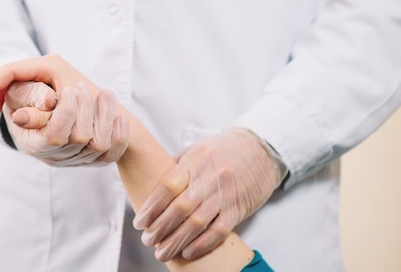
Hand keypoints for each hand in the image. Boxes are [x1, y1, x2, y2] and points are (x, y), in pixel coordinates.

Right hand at [0, 55, 128, 165]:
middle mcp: (53, 155)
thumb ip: (27, 94)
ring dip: (105, 115)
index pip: (53, 135)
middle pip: (79, 138)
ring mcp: (74, 159)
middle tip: (80, 86)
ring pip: (99, 145)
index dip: (66, 111)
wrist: (43, 106)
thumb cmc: (28, 95)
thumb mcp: (19, 90)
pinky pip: (112, 154)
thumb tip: (49, 102)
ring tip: (105, 94)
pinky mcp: (92, 160)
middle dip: (85, 107)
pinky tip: (118, 117)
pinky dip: (119, 134)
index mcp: (31, 141)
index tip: (70, 89)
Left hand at [132, 128, 281, 261]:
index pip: (168, 186)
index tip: (139, 221)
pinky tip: (187, 252)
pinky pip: (218, 230)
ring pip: (197, 223)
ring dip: (176, 241)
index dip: (151, 207)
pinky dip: (202, 244)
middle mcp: (210, 178)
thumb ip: (177, 167)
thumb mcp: (198, 150)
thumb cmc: (224, 149)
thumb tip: (151, 183)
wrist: (261, 149)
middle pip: (180, 208)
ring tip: (161, 252)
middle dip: (160, 228)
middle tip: (147, 240)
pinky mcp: (238, 208)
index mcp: (195, 161)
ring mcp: (225, 194)